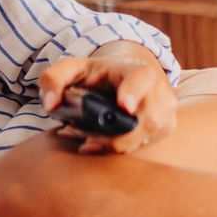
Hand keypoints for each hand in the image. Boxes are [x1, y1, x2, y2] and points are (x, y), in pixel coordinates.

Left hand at [38, 43, 176, 154]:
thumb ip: (53, 79)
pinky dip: (118, 148)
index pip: (141, 78)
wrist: (123, 78)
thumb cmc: (96, 74)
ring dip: (111, 144)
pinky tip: (98, 143)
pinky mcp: (164, 130)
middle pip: (145, 119)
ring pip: (142, 138)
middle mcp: (159, 92)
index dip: (134, 93)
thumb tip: (50, 105)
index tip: (125, 107)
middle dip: (112, 134)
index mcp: (138, 70)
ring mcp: (166, 113)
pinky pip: (143, 146)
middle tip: (80, 136)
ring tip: (84, 139)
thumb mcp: (72, 68)